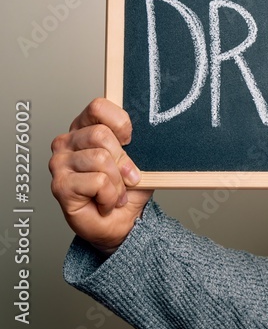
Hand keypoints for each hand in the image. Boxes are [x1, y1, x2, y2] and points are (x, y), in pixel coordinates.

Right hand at [49, 98, 152, 255]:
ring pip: (100, 159)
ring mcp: (60, 164)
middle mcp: (67, 142)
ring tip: (115, 192)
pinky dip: (110, 196)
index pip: (97, 107)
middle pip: (101, 134)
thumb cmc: (128, 189)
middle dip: (123, 160)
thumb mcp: (140, 158)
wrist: (123, 222)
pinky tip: (105, 202)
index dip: (120, 123)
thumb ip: (137, 140)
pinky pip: (98, 181)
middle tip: (128, 177)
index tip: (130, 140)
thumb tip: (146, 129)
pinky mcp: (60, 185)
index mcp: (85, 128)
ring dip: (118, 182)